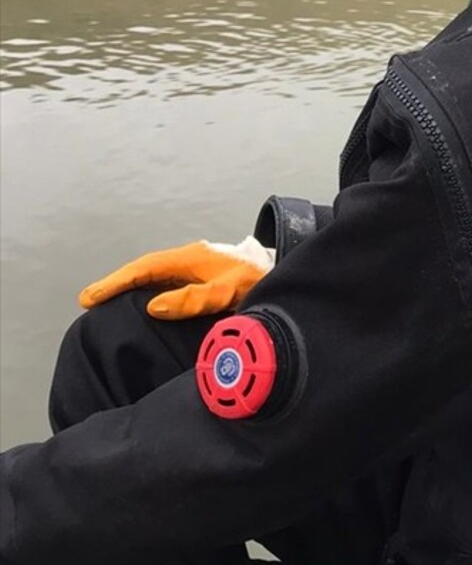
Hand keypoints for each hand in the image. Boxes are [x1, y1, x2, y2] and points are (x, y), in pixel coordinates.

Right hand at [78, 237, 274, 320]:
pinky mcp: (206, 279)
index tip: (90, 298)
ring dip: (132, 288)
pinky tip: (144, 306)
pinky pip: (169, 283)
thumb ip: (195, 299)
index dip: (116, 282)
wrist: (289, 274)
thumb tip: (153, 306)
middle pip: (146, 270)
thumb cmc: (261, 281)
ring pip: (157, 276)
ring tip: (107, 305)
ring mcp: (199, 268)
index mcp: (192, 258)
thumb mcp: (230, 291)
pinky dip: (150, 292)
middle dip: (118, 284)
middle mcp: (192, 259)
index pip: (145, 268)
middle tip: (89, 302)